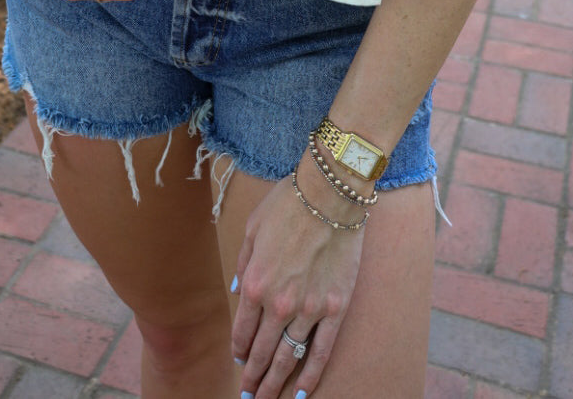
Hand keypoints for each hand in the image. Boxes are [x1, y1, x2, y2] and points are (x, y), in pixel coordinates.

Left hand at [231, 165, 365, 398]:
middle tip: (248, 396)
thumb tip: (237, 293)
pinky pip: (321, 351)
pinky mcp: (335, 309)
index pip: (242, 332)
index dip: (239, 351)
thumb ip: (243, 264)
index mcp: (254, 283)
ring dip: (275, 382)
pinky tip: (302, 392)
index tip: (238, 362)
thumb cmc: (288, 204)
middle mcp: (278, 303)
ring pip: (288, 357)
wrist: (330, 193)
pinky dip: (310, 375)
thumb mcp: (253, 229)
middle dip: (253, 378)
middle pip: (262, 352)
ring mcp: (308, 310)